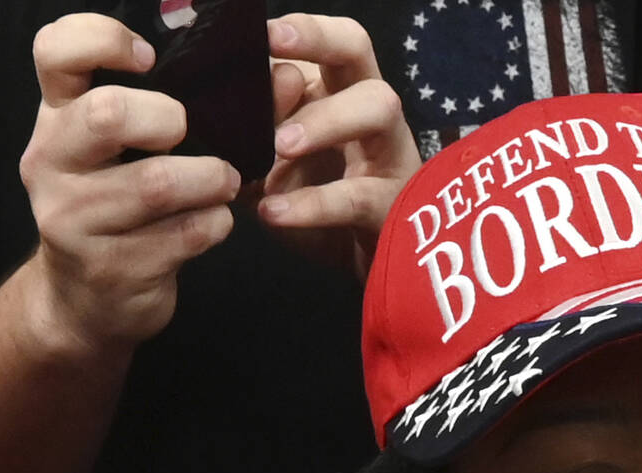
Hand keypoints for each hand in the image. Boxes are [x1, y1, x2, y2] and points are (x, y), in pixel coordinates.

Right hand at [20, 14, 241, 355]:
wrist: (87, 301)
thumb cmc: (121, 207)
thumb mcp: (134, 149)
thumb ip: (196, 106)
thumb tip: (284, 75)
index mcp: (56, 117)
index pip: (56, 50)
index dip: (104, 40)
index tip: (151, 59)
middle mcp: (51, 162)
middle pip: (109, 114)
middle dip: (172, 119)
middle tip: (192, 134)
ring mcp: (74, 219)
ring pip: (157, 184)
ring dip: (211, 179)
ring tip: (224, 182)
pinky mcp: (111, 267)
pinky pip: (185, 234)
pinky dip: (215, 224)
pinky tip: (211, 222)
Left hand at [258, 14, 422, 274]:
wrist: (366, 274)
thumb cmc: (317, 205)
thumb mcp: (272, 166)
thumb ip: (257, 132)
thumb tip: (245, 94)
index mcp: (338, 92)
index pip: (330, 41)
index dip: (303, 29)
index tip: (261, 32)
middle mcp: (371, 112)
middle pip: (359, 51)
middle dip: (319, 41)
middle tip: (275, 52)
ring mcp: (391, 155)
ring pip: (378, 108)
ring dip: (326, 118)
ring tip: (281, 145)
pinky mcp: (395, 207)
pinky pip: (357, 197)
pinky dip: (312, 204)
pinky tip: (273, 212)